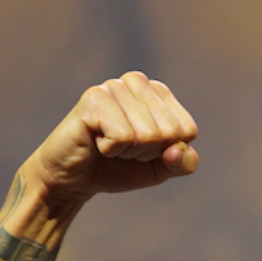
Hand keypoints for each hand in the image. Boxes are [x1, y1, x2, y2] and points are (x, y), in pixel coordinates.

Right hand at [28, 72, 198, 203]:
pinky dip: (110, 149)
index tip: (142, 148)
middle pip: (169, 132)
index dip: (167, 151)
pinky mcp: (93, 99)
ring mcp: (114, 87)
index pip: (187, 130)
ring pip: (147, 135)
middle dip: (147, 152)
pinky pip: (123, 137)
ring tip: (108, 143)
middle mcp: (138, 82)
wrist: (74, 178)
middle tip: (122, 146)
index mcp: (159, 92)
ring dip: (127, 151)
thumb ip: (183, 163)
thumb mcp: (161, 169)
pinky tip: (95, 140)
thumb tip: (176, 149)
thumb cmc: (119, 167)